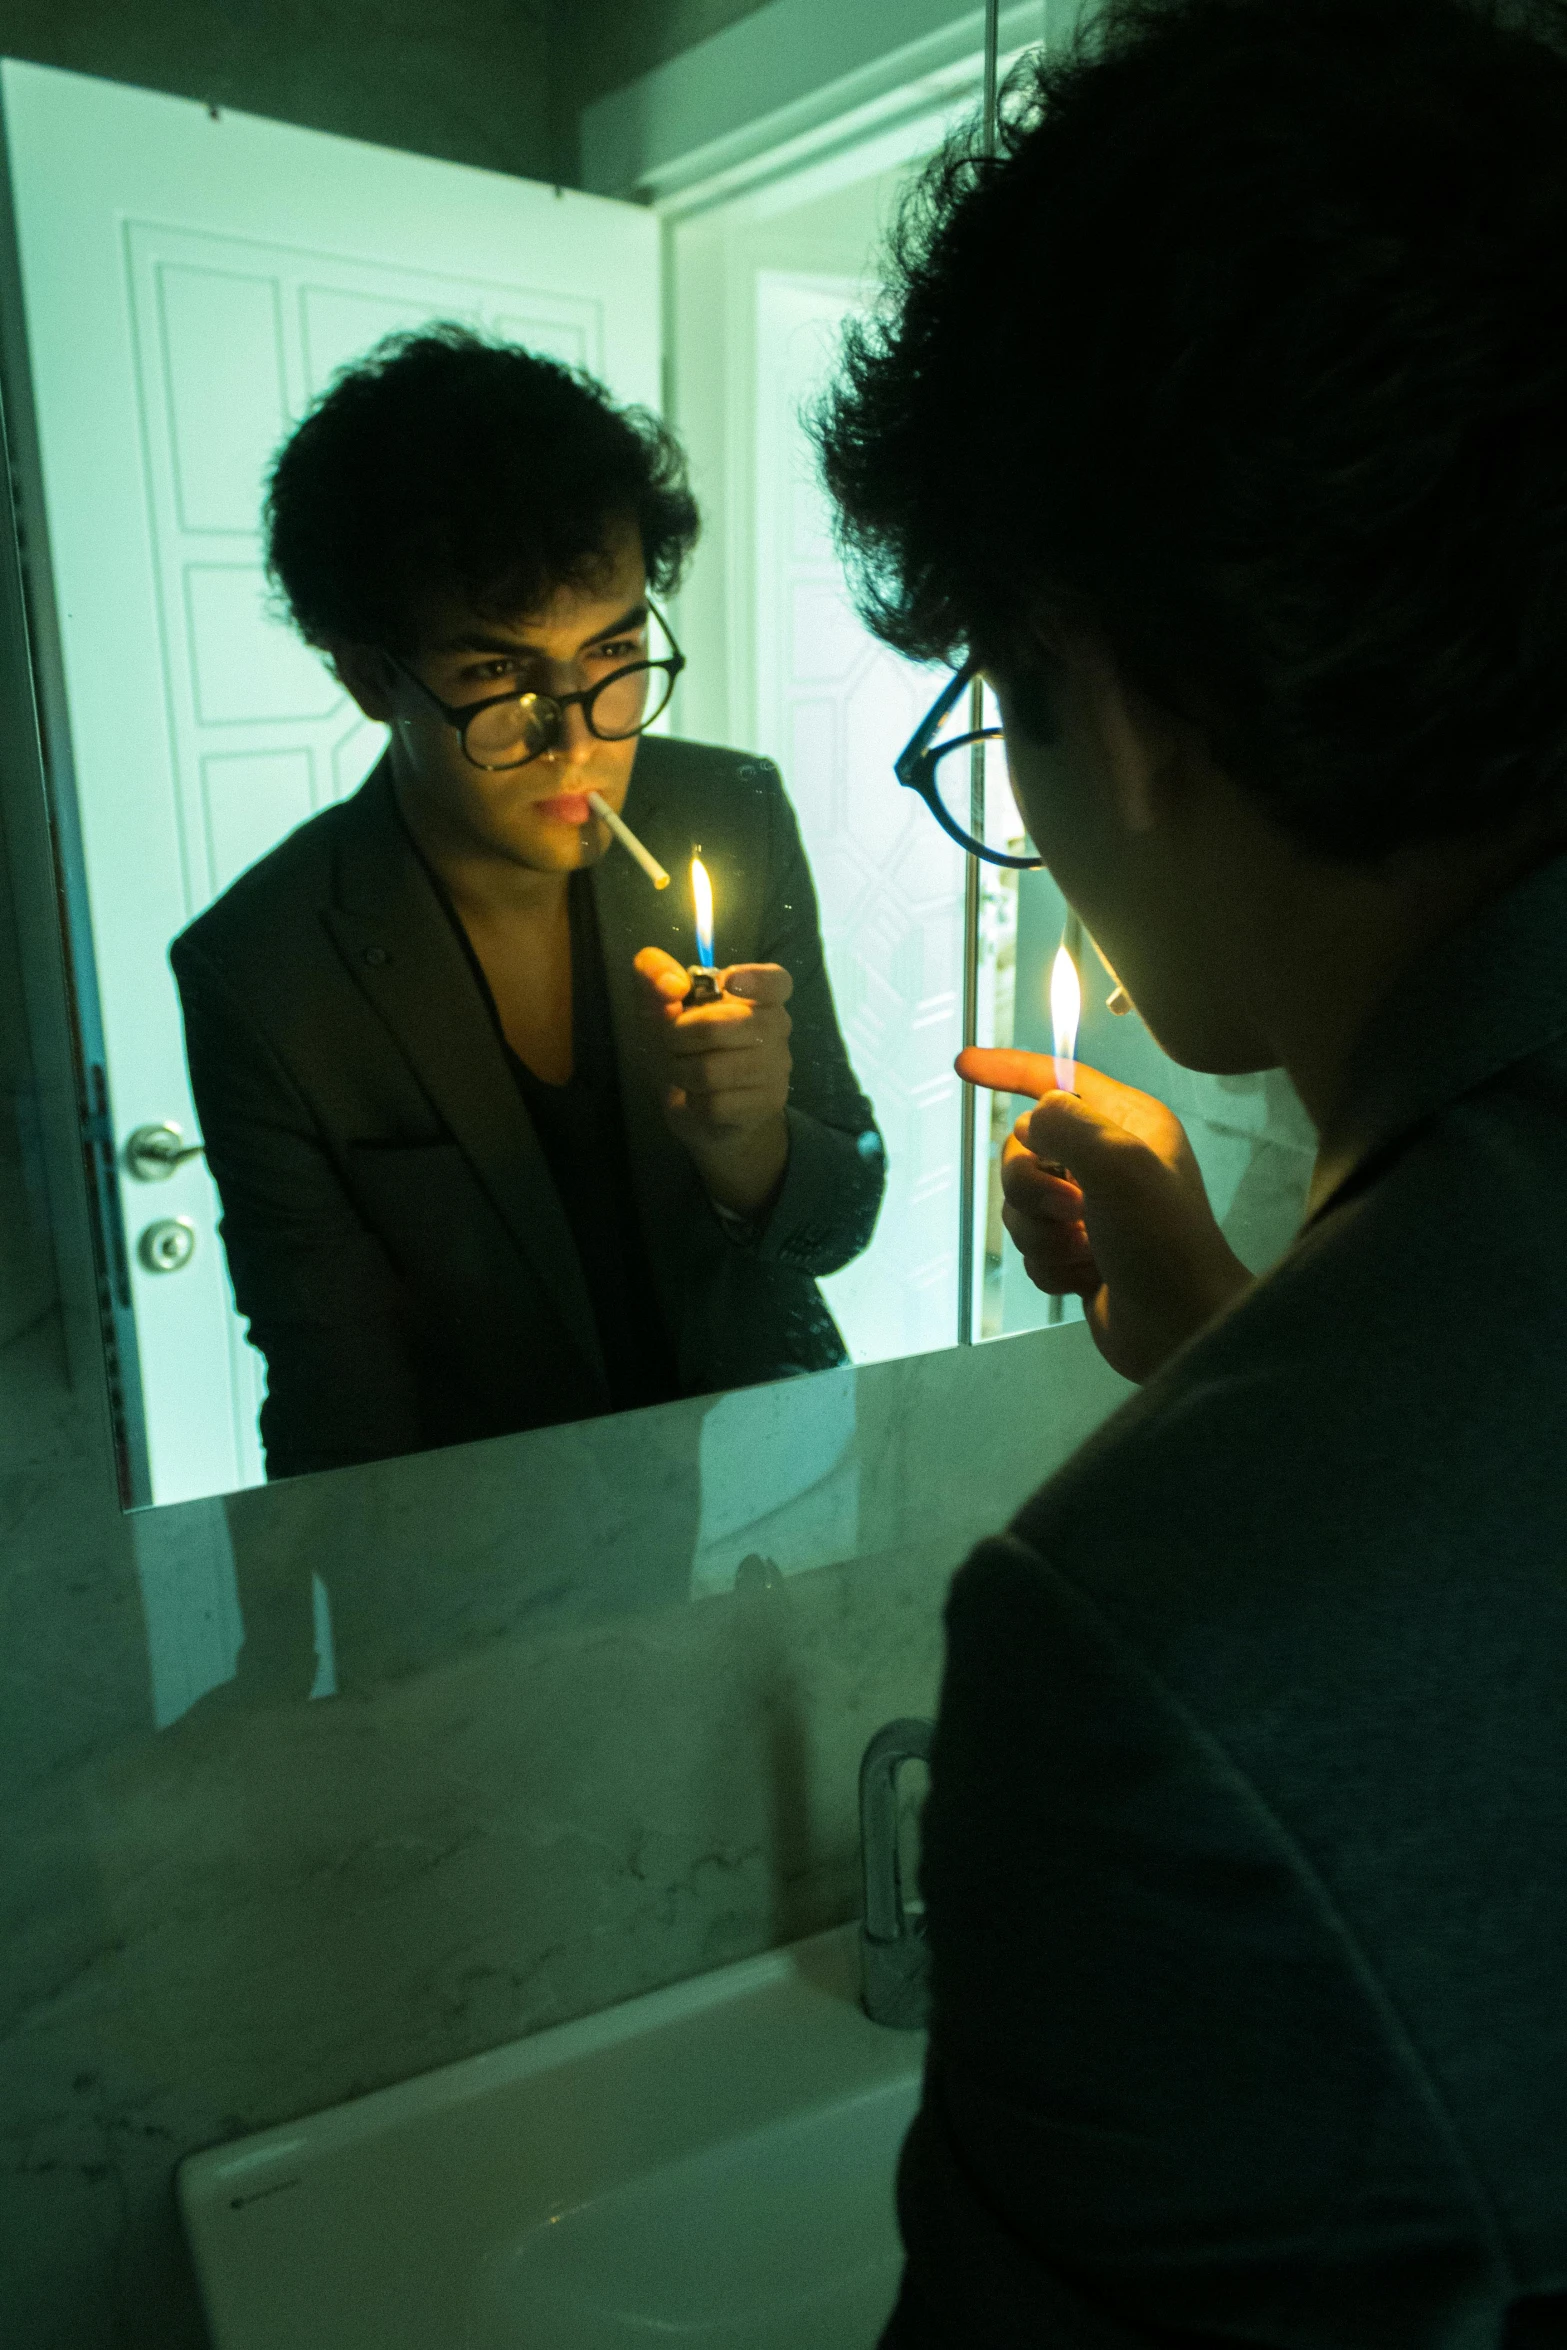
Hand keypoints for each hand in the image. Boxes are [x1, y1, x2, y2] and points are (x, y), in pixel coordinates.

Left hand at [634, 948, 792, 1214]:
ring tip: (682, 1071)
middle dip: (679, 1035)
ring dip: (682, 1072)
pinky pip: (716, 1104)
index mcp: (758, 995)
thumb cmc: (684, 1045)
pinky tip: (699, 1097)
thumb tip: (673, 983)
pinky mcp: (768, 1102)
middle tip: (671, 1043)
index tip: (727, 983)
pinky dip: (695, 1102)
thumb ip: (654, 977)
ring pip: (712, 1071)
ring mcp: (777, 1066)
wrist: (696, 1105)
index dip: (755, 979)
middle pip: (722, 1025)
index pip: (776, 981)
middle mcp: (777, 1027)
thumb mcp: (659, 1007)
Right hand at [957, 1048, 1253, 1383]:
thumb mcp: (1119, 1163)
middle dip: (1032, 1188)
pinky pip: (1028, 1245)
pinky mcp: (1076, 1250)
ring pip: (1018, 1203)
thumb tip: (1032, 1121)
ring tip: (1085, 1251)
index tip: (963, 1064)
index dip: (1008, 1069)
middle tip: (1075, 1212)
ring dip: (1042, 1233)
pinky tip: (1085, 1277)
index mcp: (1127, 1122)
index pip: (1058, 1079)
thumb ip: (1067, 1123)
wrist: (1181, 1328)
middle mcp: (1107, 1158)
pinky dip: (1049, 1264)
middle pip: (1021, 1149)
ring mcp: (1090, 1207)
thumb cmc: (1164, 1243)